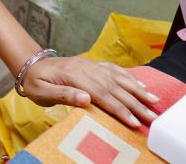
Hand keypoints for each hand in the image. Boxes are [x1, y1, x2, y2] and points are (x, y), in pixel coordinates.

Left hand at [20, 56, 159, 127]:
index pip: (103, 96)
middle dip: (136, 104)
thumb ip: (64, 95)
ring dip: (138, 90)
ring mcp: (91, 66)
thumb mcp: (42, 92)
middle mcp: (87, 69)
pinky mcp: (93, 65)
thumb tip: (86, 99)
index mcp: (75, 77)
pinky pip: (114, 70)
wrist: (31, 64)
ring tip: (154, 101)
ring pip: (119, 78)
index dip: (120, 109)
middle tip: (152, 117)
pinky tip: (140, 84)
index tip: (134, 122)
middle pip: (116, 88)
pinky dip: (129, 77)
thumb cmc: (35, 82)